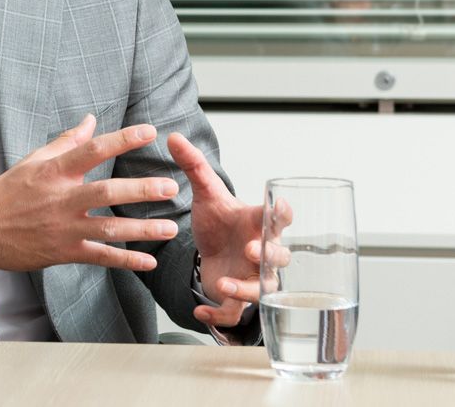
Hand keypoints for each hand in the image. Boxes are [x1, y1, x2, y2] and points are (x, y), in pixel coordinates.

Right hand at [0, 114, 179, 277]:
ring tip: (170, 228)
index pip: (92, 150)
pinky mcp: (63, 252)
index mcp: (53, 171)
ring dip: (142, 229)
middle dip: (141, 189)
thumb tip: (91, 120)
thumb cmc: (6, 192)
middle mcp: (60, 198)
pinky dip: (125, 261)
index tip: (150, 132)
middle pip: (107, 192)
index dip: (122, 139)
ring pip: (109, 228)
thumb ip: (66, 142)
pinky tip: (148, 261)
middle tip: (170, 186)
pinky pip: (99, 256)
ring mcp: (63, 227)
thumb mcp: (33, 161)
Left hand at [167, 132, 268, 326]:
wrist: (215, 249)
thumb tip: (172, 136)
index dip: (282, 213)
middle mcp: (261, 251)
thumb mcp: (206, 193)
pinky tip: (198, 312)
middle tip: (252, 250)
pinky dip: (219, 317)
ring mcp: (252, 276)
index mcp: (256, 222)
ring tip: (224, 283)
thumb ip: (193, 166)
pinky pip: (235, 313)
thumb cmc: (220, 221)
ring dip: (247, 289)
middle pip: (280, 257)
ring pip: (263, 289)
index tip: (279, 207)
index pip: (279, 216)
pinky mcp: (237, 297)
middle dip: (270, 255)